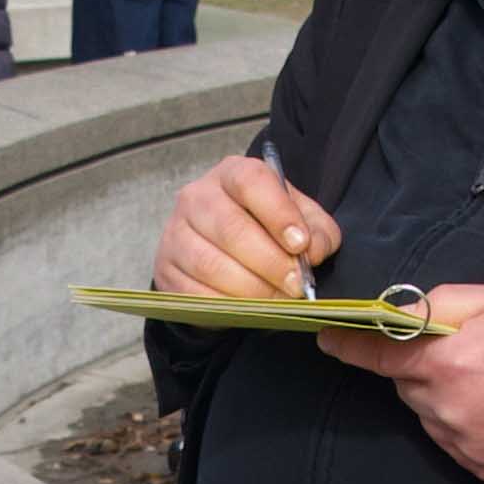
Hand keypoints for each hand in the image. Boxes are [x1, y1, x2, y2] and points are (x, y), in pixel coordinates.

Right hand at [154, 150, 339, 303]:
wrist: (225, 252)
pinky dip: (227, 305)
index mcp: (233, 173)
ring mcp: (176, 232)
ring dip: (251, 289)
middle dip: (270, 262)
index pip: (251, 182)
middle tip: (296, 285)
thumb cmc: (266, 229)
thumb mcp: (300, 220)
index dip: (279, 214)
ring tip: (278, 300)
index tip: (301, 244)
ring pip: (211, 264)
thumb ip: (318, 230)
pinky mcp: (166, 268)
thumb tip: (315, 250)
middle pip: (231, 228)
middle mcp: (197, 196)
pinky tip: (250, 309)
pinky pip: (194, 292)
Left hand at [325, 280, 483, 483]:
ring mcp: (463, 444)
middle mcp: (446, 408)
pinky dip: (467, 427)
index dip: (349, 346)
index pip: (377, 355)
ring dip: (445, 399)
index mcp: (445, 361)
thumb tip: (398, 313)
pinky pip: (455, 443)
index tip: (328, 339)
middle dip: (423, 369)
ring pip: (430, 416)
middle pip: (408, 387)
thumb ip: (438, 302)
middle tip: (470, 354)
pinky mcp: (482, 469)